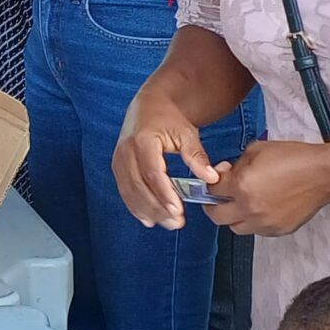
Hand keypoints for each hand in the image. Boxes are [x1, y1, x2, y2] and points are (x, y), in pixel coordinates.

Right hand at [114, 92, 218, 229]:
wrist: (149, 106)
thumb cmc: (169, 118)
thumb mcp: (186, 133)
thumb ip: (196, 156)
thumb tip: (211, 178)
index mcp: (143, 140)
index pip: (152, 172)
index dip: (164, 193)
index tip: (177, 210)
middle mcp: (126, 151)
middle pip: (139, 186)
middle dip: (158, 208)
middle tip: (176, 222)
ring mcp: (119, 160)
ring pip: (130, 192)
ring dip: (148, 211)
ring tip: (168, 223)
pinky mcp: (118, 167)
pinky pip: (125, 192)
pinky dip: (137, 207)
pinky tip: (150, 219)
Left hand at [204, 140, 329, 237]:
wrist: (322, 174)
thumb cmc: (294, 158)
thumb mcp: (257, 150)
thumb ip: (237, 164)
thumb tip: (227, 174)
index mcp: (242, 186)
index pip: (212, 190)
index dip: (210, 183)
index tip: (215, 181)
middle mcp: (249, 209)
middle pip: (217, 216)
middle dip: (213, 205)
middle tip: (217, 198)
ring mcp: (263, 223)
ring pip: (236, 227)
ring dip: (233, 217)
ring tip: (241, 204)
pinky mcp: (277, 230)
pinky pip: (256, 231)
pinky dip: (253, 222)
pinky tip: (261, 208)